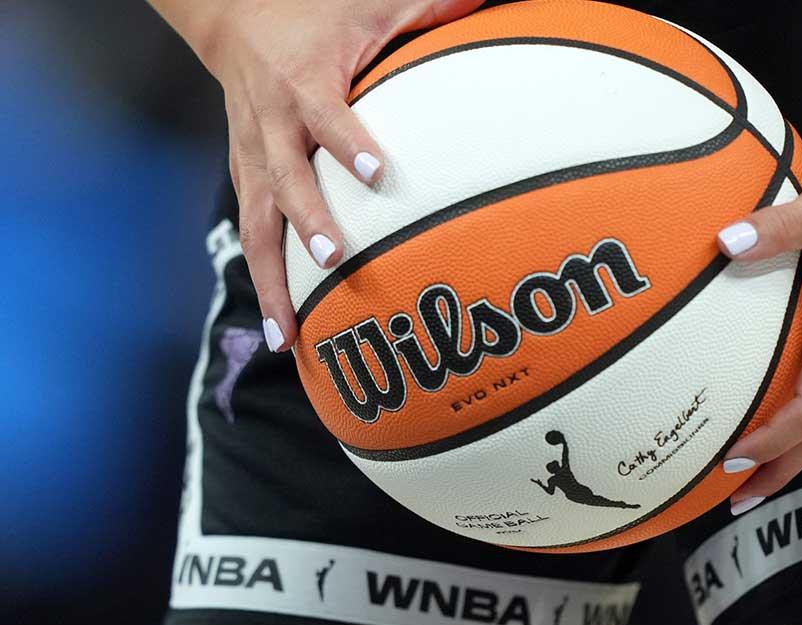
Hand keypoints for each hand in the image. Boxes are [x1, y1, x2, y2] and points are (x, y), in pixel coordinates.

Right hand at [192, 0, 483, 351]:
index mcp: (304, 82)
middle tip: (334, 258)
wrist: (233, 18)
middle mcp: (272, 126)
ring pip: (256, 225)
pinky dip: (266, 282)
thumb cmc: (314, 16)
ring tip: (286, 336)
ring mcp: (253, 158)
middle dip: (307, 220)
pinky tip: (281, 331)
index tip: (379, 174)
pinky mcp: (246, 179)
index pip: (328, 115)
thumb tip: (488, 3)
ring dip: (271, 281)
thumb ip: (426, 9)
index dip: (349, 142)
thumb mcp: (368, 5)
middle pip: (285, 179)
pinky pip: (253, 235)